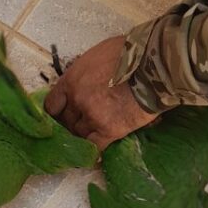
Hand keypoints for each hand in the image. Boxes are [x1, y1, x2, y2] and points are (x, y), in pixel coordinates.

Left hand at [44, 36, 158, 149]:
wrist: (154, 65)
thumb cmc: (131, 53)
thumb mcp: (98, 56)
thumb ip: (85, 74)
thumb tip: (84, 83)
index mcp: (72, 80)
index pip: (52, 105)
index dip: (57, 112)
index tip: (62, 116)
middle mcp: (77, 100)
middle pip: (67, 121)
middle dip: (73, 124)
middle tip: (84, 124)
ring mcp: (92, 116)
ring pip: (80, 135)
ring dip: (86, 136)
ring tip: (95, 133)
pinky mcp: (109, 131)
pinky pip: (95, 148)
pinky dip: (93, 152)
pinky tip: (95, 155)